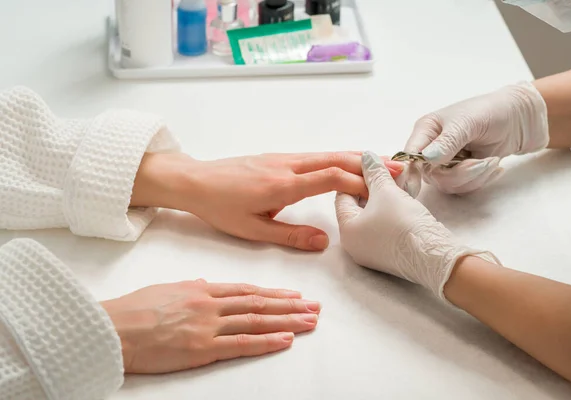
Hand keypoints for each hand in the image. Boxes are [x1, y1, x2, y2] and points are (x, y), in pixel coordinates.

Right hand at [101, 280, 320, 373]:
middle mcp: (211, 304)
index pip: (247, 290)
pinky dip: (266, 341)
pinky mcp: (202, 348)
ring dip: (287, 320)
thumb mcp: (167, 290)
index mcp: (203, 290)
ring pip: (257, 320)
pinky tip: (286, 339)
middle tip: (315, 307)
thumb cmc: (134, 309)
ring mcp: (208, 325)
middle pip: (259, 303)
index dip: (274, 292)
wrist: (113, 326)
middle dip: (290, 305)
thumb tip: (208, 284)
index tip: (294, 294)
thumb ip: (192, 288)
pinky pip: (241, 344)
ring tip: (310, 321)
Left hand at [136, 152, 403, 251]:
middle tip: (398, 168)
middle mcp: (286, 165)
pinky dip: (338, 158)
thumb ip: (290, 236)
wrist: (195, 181)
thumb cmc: (220, 207)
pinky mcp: (278, 157)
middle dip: (368, 164)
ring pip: (326, 154)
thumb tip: (324, 241)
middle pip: (335, 159)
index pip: (329, 177)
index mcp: (282, 184)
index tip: (382, 188)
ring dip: (356, 158)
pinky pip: (315, 155)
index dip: (357, 182)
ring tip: (382, 164)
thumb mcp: (253, 230)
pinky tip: (347, 164)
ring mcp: (283, 157)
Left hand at [335, 151, 498, 299]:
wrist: (435, 256)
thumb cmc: (404, 223)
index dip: (357, 176)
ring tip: (398, 181)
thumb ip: (374, 172)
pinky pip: (383, 227)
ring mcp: (371, 252)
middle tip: (389, 170)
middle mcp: (354, 244)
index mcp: (346, 230)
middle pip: (357, 206)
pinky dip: (390, 211)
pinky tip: (404, 198)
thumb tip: (366, 157)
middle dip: (372, 185)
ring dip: (384, 197)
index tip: (374, 165)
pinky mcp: (389, 254)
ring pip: (372, 216)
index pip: (342, 195)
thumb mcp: (387, 191)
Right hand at [400, 82, 548, 196]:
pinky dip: (482, 179)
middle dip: (460, 174)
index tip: (423, 182)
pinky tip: (494, 164)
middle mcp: (431, 149)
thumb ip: (447, 141)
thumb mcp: (469, 122)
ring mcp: (446, 163)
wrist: (521, 119)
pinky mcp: (461, 174)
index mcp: (426, 131)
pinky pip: (463, 188)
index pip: (410, 155)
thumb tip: (427, 158)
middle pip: (431, 176)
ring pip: (448, 185)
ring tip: (493, 161)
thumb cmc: (492, 111)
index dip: (411, 171)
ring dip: (474, 177)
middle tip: (483, 162)